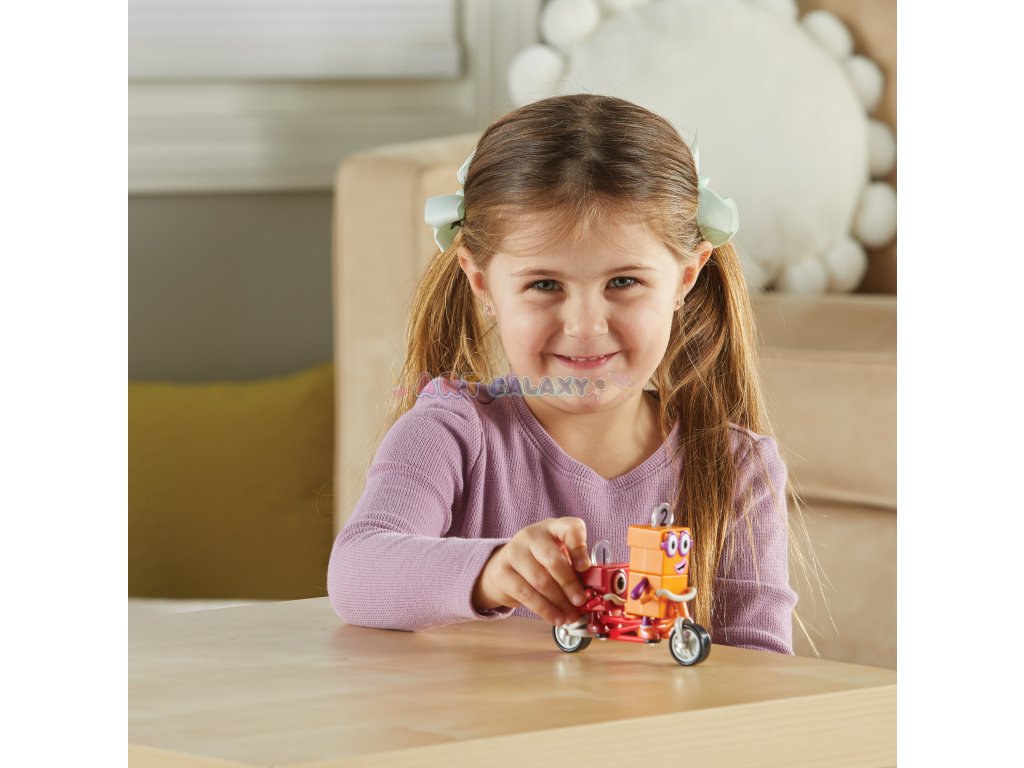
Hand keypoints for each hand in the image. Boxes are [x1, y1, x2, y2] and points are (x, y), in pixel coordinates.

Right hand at [472, 517, 591, 624]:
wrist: (504, 566)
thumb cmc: (539, 561)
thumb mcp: (558, 554)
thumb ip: (574, 566)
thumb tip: (591, 590)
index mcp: (552, 527)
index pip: (570, 528)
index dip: (580, 548)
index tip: (585, 568)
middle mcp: (531, 535)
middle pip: (553, 559)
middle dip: (570, 584)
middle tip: (581, 601)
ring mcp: (514, 552)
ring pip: (540, 581)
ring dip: (559, 602)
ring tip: (571, 615)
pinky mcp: (503, 573)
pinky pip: (527, 595)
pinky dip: (545, 610)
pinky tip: (556, 617)